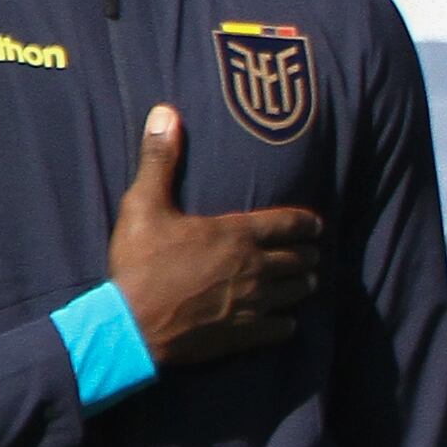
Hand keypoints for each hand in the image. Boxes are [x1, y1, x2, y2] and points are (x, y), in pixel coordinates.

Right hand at [108, 105, 318, 364]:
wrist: (131, 325)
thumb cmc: (138, 263)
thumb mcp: (143, 205)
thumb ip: (159, 160)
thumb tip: (165, 112)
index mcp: (238, 234)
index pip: (291, 223)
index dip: (308, 223)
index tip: (316, 225)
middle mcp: (256, 267)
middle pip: (302, 259)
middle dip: (308, 254)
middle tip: (309, 254)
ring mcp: (255, 303)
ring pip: (299, 292)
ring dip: (303, 285)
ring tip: (302, 282)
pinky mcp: (247, 334)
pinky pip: (284, 328)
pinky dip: (287, 323)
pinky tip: (283, 321)